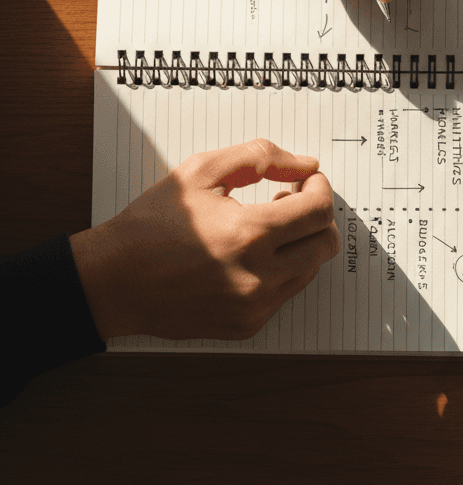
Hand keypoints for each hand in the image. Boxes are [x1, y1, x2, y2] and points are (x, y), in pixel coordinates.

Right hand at [70, 139, 339, 339]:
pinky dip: (280, 270)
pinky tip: (250, 254)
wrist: (116, 281)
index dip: (320, 189)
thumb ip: (259, 158)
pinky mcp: (247, 325)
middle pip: (325, 244)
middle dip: (317, 215)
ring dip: (301, 243)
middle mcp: (257, 276)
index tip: (307, 181)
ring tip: (267, 226)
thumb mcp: (201, 171)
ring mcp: (254, 307)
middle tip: (290, 200)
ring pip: (309, 271)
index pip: (318, 211)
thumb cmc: (153, 223)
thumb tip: (306, 165)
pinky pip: (284, 293)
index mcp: (248, 234)